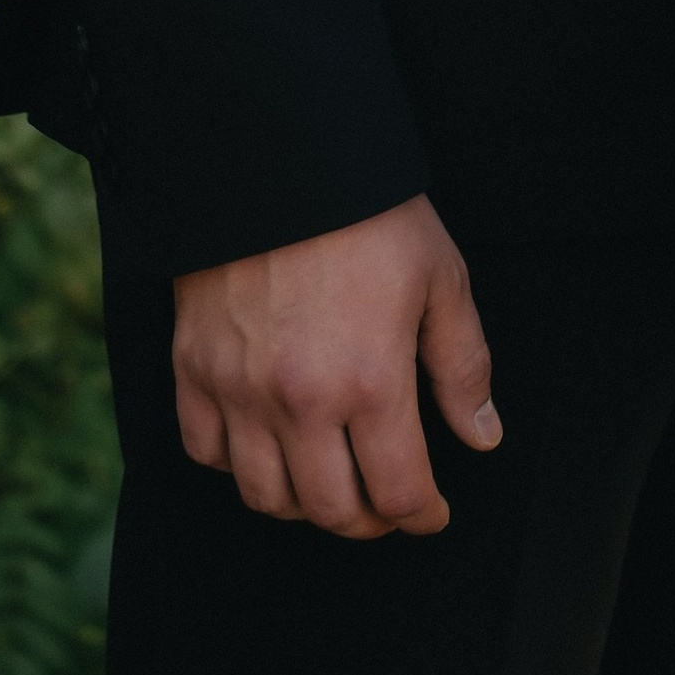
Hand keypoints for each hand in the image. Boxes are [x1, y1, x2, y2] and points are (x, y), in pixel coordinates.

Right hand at [171, 193, 500, 539]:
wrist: (278, 152)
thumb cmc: (368, 212)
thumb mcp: (440, 277)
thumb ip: (462, 366)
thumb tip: (482, 437)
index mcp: (370, 381)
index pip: (398, 493)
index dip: (422, 515)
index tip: (431, 512)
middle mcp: (299, 400)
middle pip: (330, 511)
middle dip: (367, 521)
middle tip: (385, 504)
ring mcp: (238, 388)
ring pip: (264, 497)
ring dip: (303, 504)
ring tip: (330, 480)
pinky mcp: (193, 366)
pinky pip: (204, 451)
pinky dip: (235, 465)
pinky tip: (265, 444)